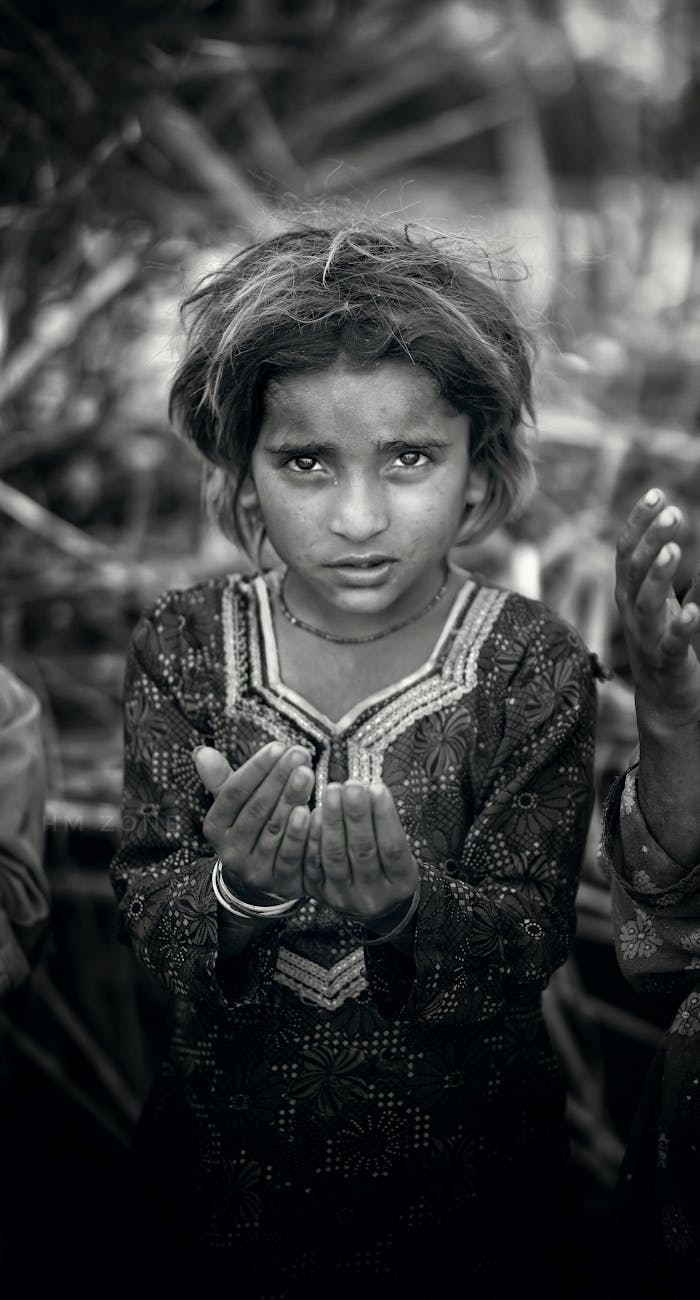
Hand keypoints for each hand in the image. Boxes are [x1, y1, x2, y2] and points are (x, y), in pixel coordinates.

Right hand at [194, 741, 314, 901]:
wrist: (263, 876)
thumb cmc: (251, 827)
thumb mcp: (234, 806)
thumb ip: (222, 779)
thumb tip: (201, 752)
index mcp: (215, 826)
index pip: (234, 793)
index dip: (256, 769)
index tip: (278, 747)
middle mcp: (229, 851)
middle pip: (256, 809)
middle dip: (279, 778)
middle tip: (300, 753)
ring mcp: (253, 869)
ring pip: (274, 829)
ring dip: (292, 798)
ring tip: (308, 773)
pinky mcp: (278, 881)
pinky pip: (292, 854)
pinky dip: (303, 832)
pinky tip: (315, 811)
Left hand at [302, 779, 418, 924]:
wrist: (368, 898)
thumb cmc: (384, 862)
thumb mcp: (397, 847)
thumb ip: (385, 823)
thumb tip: (369, 788)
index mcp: (400, 883)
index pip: (393, 848)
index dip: (384, 817)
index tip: (377, 788)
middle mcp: (373, 895)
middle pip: (363, 851)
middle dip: (356, 815)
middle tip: (351, 786)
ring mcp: (344, 897)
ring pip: (335, 856)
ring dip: (333, 821)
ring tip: (332, 791)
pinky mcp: (319, 893)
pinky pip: (313, 864)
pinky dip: (312, 837)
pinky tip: (314, 813)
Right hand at [615, 487, 699, 729]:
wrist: (666, 701)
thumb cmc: (665, 642)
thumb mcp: (661, 601)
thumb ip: (661, 569)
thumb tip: (671, 531)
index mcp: (630, 595)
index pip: (626, 551)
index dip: (638, 522)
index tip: (656, 494)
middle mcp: (632, 613)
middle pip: (633, 570)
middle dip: (651, 540)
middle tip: (673, 513)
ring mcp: (647, 638)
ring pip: (645, 603)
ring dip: (659, 575)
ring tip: (676, 549)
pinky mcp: (666, 662)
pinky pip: (671, 643)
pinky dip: (681, 625)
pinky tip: (694, 609)